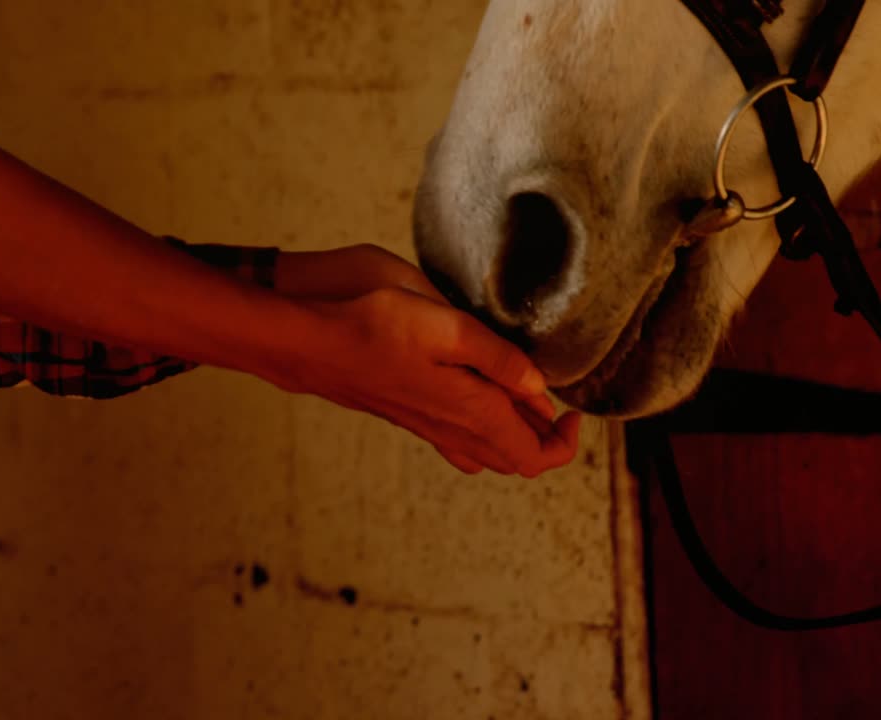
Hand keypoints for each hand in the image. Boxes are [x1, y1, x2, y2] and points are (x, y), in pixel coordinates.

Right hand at [272, 245, 580, 475]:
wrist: (309, 342)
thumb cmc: (372, 325)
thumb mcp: (448, 327)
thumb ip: (500, 359)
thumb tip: (539, 389)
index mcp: (470, 413)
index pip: (535, 456)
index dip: (564, 441)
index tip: (571, 409)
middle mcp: (450, 430)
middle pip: (513, 462)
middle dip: (543, 438)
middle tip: (551, 401)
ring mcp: (425, 427)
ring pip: (484, 454)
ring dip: (512, 434)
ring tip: (519, 396)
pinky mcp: (405, 416)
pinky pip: (456, 441)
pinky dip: (480, 429)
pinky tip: (474, 398)